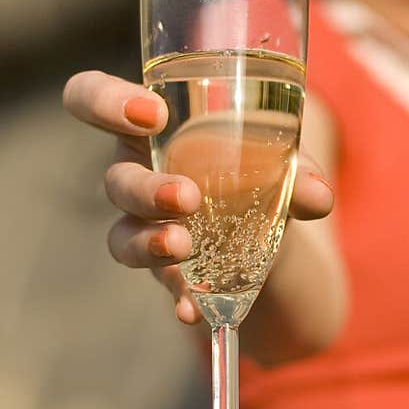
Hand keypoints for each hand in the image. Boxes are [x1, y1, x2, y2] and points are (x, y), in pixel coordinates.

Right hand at [62, 70, 333, 325]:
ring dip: (150, 242)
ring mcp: (147, 227)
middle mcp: (137, 174)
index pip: (92, 99)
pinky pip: (163, 286)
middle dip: (146, 188)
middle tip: (187, 197)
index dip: (104, 102)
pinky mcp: (169, 271)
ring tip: (183, 247)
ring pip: (123, 237)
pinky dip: (180, 297)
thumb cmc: (259, 165)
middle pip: (116, 179)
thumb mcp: (281, 156)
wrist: (275, 231)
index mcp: (149, 126)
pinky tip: (192, 309)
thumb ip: (297, 167)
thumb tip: (317, 194)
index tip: (153, 113)